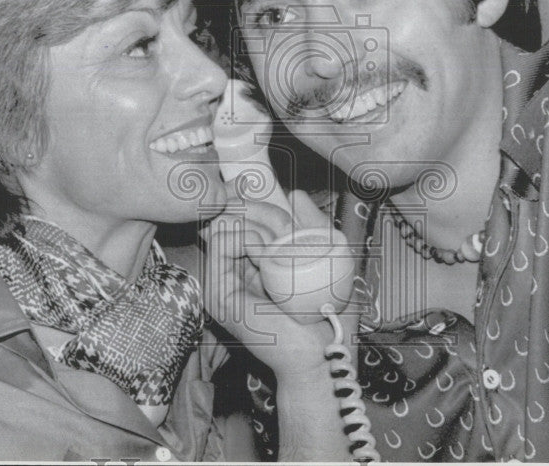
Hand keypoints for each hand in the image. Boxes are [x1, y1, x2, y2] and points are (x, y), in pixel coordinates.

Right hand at [201, 189, 356, 378]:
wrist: (324, 353)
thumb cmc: (328, 311)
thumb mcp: (324, 251)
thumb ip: (308, 220)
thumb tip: (291, 194)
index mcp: (254, 261)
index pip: (242, 214)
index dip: (257, 200)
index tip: (281, 204)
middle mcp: (234, 270)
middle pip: (234, 213)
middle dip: (265, 209)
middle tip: (288, 227)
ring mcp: (224, 283)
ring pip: (227, 223)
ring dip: (260, 225)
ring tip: (283, 245)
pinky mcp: (220, 294)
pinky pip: (223, 242)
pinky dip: (248, 238)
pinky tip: (268, 255)